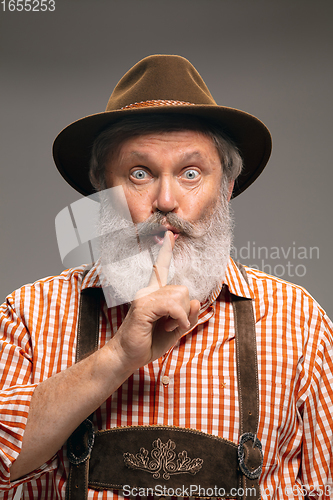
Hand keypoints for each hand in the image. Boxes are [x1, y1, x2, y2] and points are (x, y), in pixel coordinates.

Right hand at [109, 231, 199, 369]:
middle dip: (185, 310)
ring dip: (181, 316)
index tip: (169, 235)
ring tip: (167, 326)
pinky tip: (171, 327)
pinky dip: (178, 318)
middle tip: (171, 324)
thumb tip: (197, 301)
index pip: (162, 269)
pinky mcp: (143, 306)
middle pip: (183, 290)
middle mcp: (149, 291)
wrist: (128, 357)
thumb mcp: (175, 330)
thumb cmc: (148, 343)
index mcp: (154, 294)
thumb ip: (187, 316)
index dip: (166, 251)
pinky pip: (172, 305)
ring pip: (180, 296)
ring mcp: (145, 297)